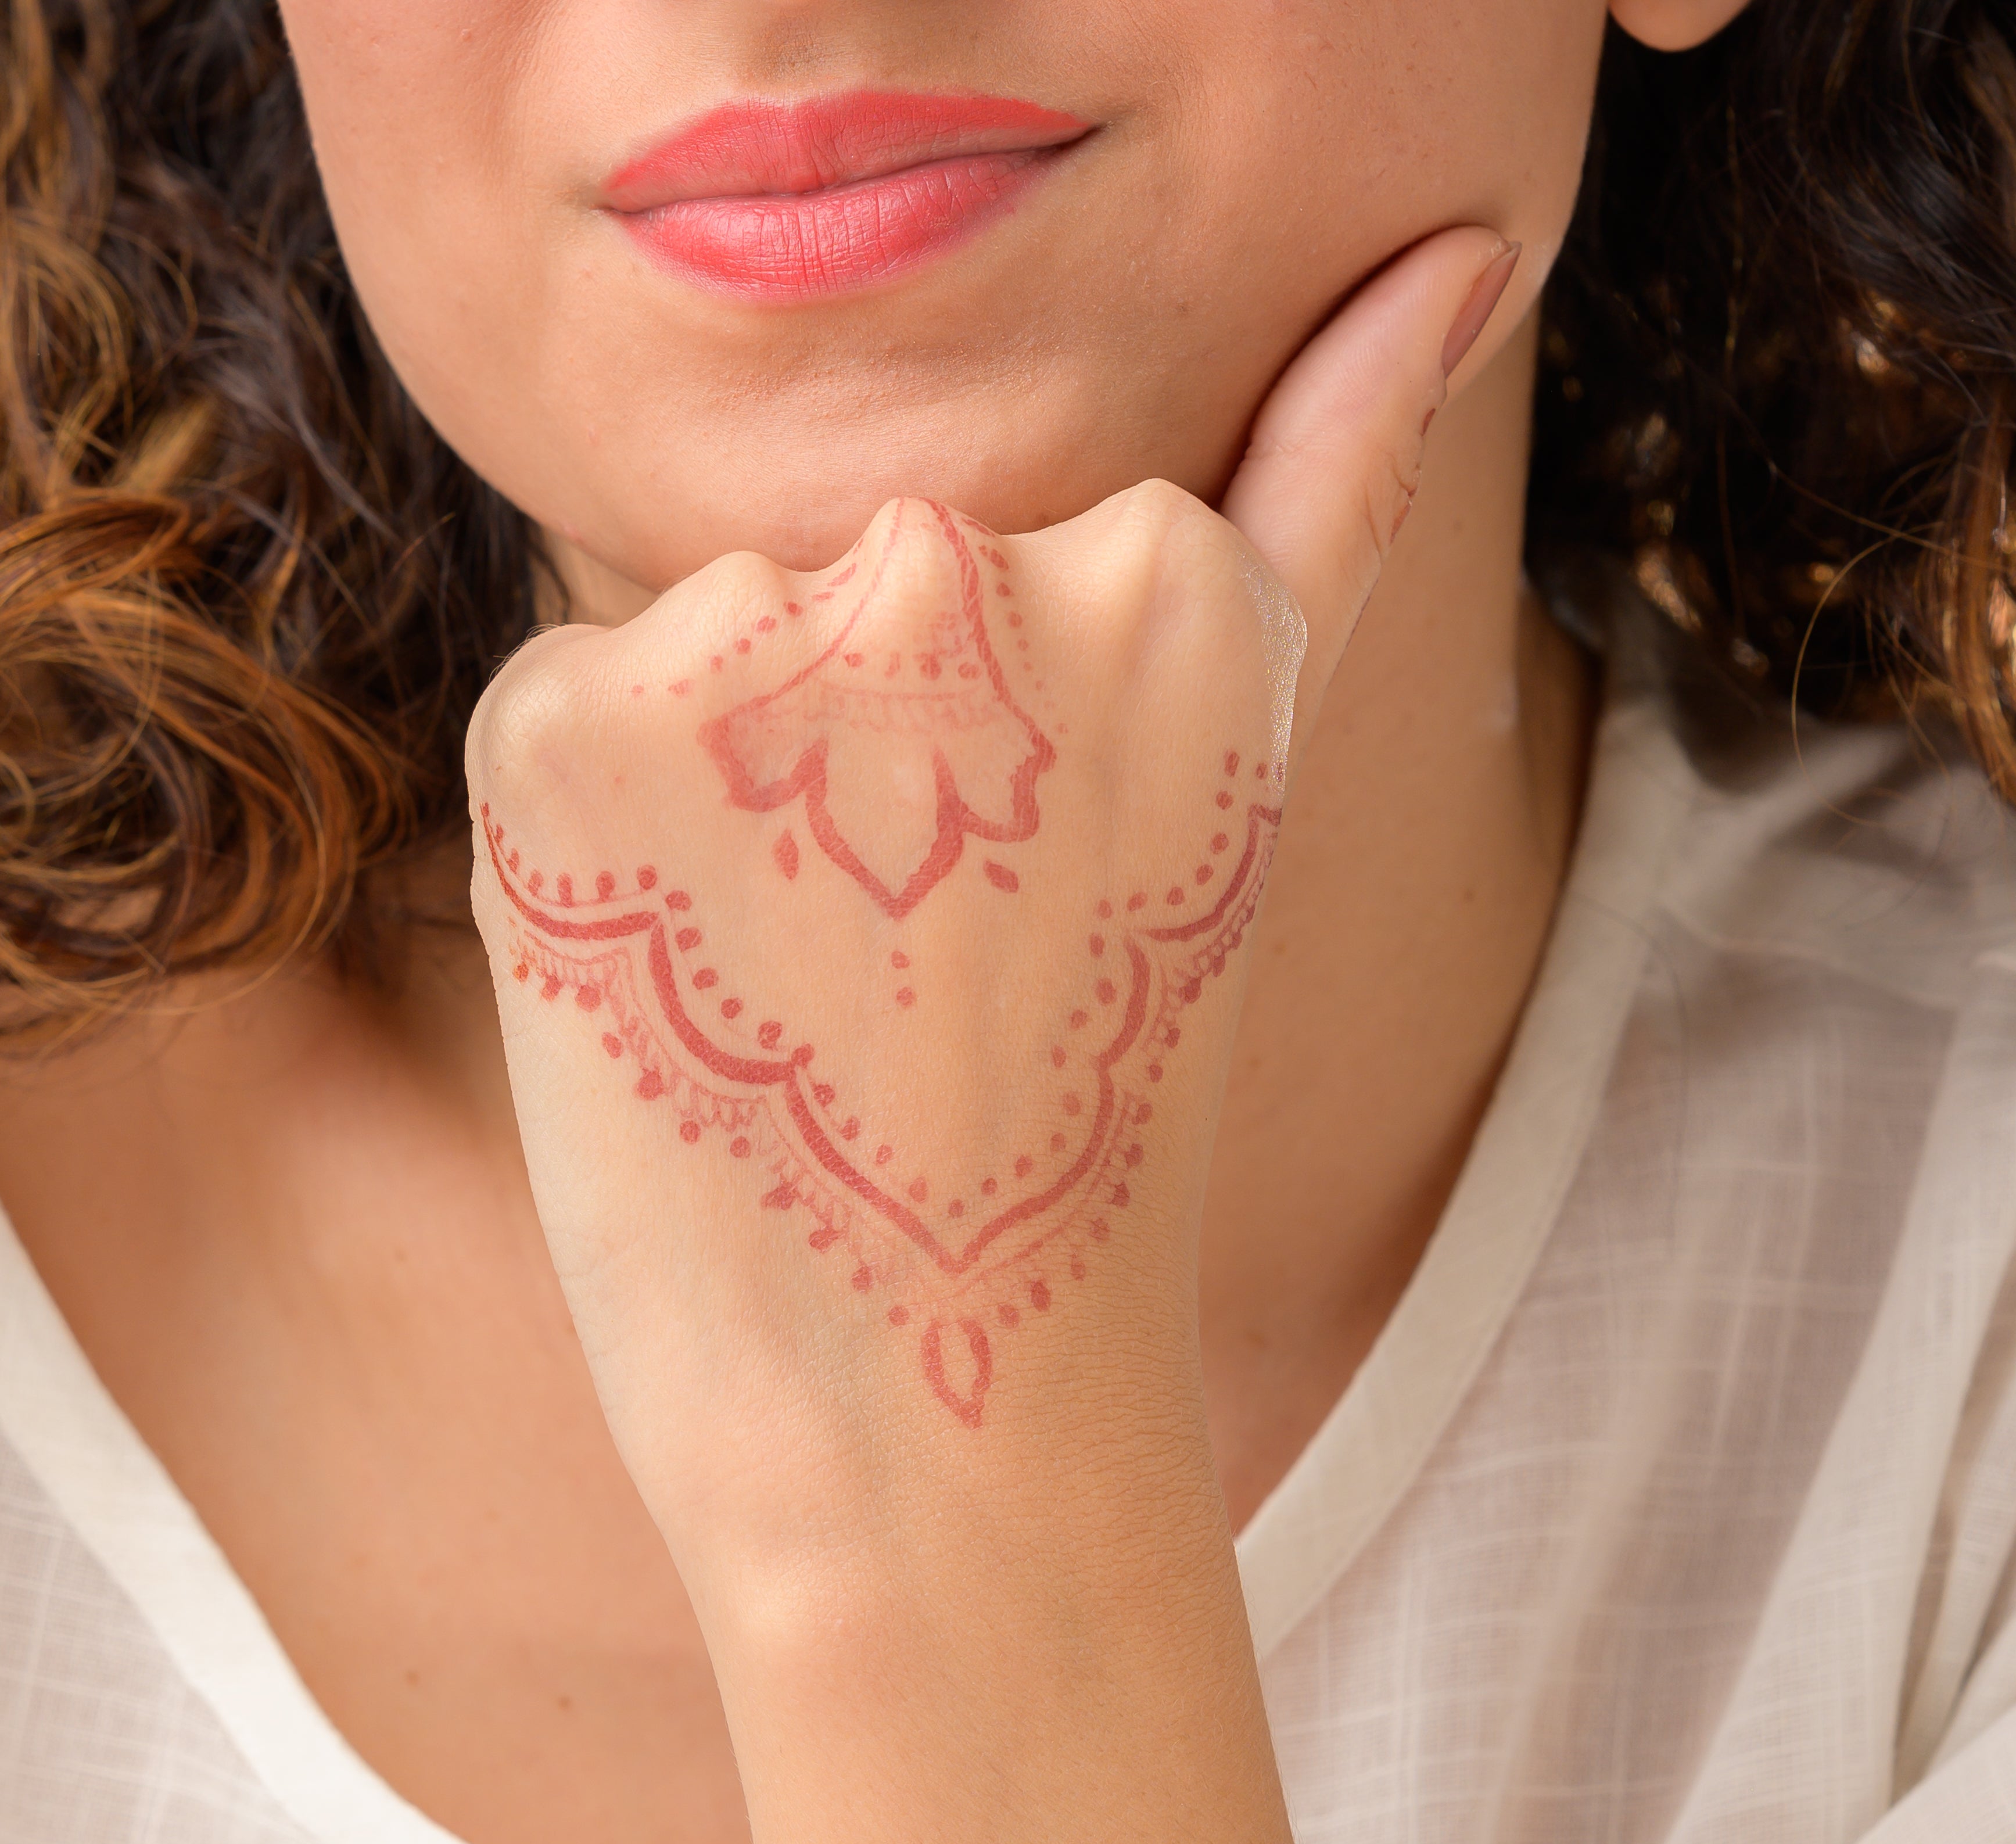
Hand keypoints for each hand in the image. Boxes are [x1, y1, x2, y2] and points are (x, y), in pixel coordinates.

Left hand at [465, 226, 1514, 1592]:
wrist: (938, 1420)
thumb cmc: (1080, 1153)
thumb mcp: (1230, 804)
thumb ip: (1312, 504)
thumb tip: (1452, 251)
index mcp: (1163, 580)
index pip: (999, 585)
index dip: (982, 790)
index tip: (1015, 941)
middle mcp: (968, 559)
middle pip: (847, 594)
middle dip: (851, 773)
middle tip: (903, 999)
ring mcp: (764, 635)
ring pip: (699, 653)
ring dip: (719, 813)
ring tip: (797, 1014)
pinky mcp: (573, 723)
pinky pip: (563, 724)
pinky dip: (594, 865)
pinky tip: (685, 1001)